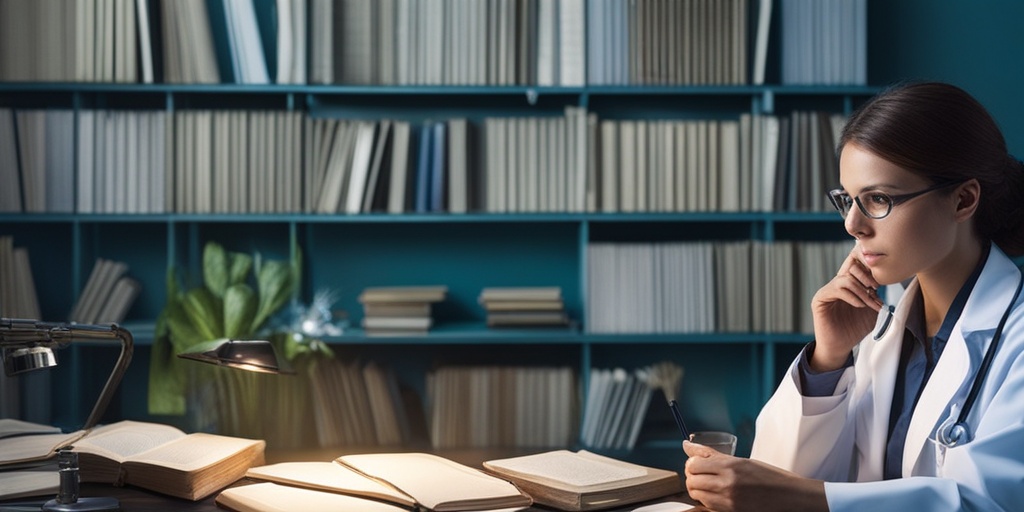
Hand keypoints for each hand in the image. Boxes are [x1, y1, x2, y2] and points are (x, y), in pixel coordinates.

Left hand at [683, 441, 827, 511]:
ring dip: (698, 489)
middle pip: (692, 479)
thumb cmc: (770, 477)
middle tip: (701, 475)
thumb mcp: (743, 461)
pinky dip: (707, 501)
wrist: (791, 498)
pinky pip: (708, 506)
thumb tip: (687, 445)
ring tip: (709, 486)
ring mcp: (728, 500)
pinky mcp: (731, 511)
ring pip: (697, 494)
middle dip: (692, 477)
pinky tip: (716, 496)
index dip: (692, 464)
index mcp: (731, 465)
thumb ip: (713, 455)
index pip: (694, 463)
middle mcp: (727, 482)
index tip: (697, 464)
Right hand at [809, 244, 883, 370]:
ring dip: (861, 290)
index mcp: (848, 286)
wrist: (840, 347)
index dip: (870, 271)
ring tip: (869, 302)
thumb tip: (889, 285)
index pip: (858, 268)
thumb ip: (878, 297)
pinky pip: (837, 289)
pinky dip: (851, 296)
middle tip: (876, 290)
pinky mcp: (820, 299)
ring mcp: (827, 291)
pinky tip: (859, 306)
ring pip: (846, 279)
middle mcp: (836, 285)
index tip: (881, 284)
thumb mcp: (872, 312)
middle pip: (851, 267)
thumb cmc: (855, 330)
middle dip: (867, 277)